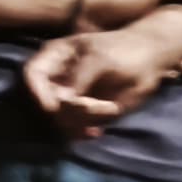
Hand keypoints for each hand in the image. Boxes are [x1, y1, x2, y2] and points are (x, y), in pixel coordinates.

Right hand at [23, 19, 181, 137]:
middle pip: (44, 102)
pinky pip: (72, 129)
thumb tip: (60, 100)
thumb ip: (79, 77)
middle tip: (99, 106)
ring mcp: (68, 96)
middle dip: (69, 110)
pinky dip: (84, 131)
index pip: (31, 75)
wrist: (150, 60)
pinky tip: (98, 130)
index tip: (54, 108)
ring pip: (59, 119)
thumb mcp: (102, 58)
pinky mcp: (81, 112)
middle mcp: (56, 78)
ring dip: (82, 120)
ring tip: (109, 108)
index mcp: (55, 56)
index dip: (37, 93)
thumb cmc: (125, 50)